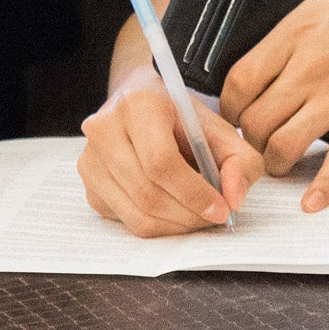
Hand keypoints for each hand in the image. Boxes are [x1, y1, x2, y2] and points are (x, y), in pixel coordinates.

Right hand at [77, 67, 265, 236]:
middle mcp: (105, 128)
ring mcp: (90, 157)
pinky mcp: (88, 183)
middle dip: (188, 214)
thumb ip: (240, 161)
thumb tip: (234, 200)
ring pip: (135, 213)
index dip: (194, 193)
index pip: (161, 162)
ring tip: (197, 217)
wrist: (144, 107)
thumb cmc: (183, 120)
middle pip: (147, 193)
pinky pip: (123, 219)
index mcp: (138, 104)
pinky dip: (155, 225)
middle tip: (213, 218)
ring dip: (173, 225)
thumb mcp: (221, 131)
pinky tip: (173, 210)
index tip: (221, 208)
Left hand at [219, 0, 328, 211]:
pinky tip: (312, 202)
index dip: (228, 105)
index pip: (239, 80)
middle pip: (255, 120)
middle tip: (255, 139)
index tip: (235, 112)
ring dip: (274, 162)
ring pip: (284, 146)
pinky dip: (321, 189)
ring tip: (279, 161)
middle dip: (247, 138)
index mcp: (300, 29)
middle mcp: (314, 66)